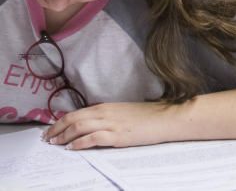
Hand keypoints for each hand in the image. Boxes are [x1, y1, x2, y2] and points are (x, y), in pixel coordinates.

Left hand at [44, 101, 179, 149]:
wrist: (167, 118)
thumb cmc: (149, 116)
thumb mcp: (124, 112)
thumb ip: (108, 116)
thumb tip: (93, 124)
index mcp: (107, 107)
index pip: (76, 113)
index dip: (60, 122)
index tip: (51, 130)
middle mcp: (106, 113)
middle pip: (73, 119)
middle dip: (57, 129)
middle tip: (47, 139)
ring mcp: (111, 124)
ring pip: (79, 127)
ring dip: (64, 136)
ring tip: (55, 144)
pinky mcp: (118, 136)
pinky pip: (93, 138)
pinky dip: (79, 143)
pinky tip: (72, 148)